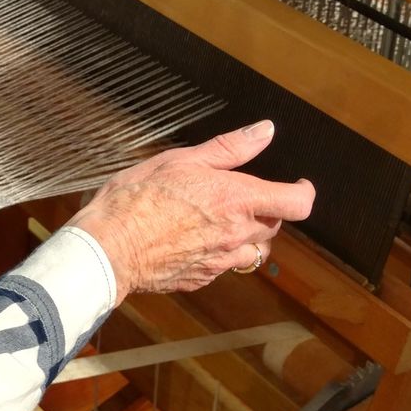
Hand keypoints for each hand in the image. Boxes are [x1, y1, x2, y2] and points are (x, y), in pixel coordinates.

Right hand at [69, 120, 313, 302]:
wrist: (107, 248)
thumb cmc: (136, 198)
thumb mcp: (181, 160)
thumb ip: (229, 148)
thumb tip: (265, 131)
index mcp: (237, 199)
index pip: (297, 203)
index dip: (303, 193)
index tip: (298, 185)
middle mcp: (236, 234)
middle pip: (274, 225)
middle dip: (265, 210)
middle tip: (238, 196)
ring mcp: (220, 262)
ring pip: (253, 251)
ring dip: (247, 236)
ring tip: (218, 222)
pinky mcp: (201, 280)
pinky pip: (224, 268)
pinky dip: (219, 254)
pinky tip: (192, 241)